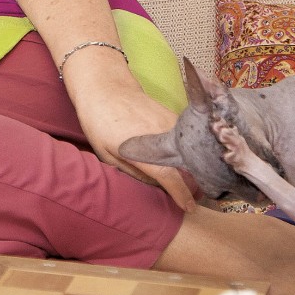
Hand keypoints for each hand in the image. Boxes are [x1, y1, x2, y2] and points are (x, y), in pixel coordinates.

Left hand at [82, 88, 199, 212]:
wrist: (106, 88)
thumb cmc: (100, 123)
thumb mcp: (107, 155)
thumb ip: (132, 172)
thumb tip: (154, 186)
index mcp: (145, 150)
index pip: (171, 178)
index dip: (182, 194)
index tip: (189, 207)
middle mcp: (162, 137)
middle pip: (187, 166)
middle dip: (194, 184)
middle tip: (194, 197)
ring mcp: (170, 124)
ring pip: (189, 151)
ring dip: (192, 165)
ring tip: (191, 179)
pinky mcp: (173, 116)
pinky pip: (185, 138)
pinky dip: (187, 149)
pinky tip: (183, 157)